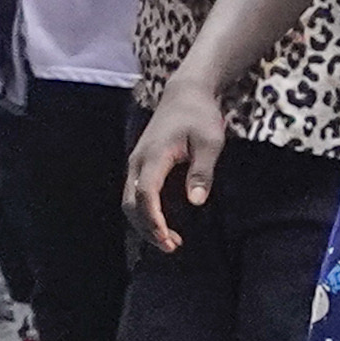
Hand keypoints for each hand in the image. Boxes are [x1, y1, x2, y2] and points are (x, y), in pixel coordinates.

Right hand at [128, 76, 232, 252]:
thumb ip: (202, 172)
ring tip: (170, 240)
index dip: (154, 220)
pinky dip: (145, 213)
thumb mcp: (210, 142)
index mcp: (154, 156)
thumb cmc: (200, 116)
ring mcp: (136, 162)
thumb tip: (195, 202)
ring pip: (129, 201)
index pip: (146, 194)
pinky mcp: (140, 164)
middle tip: (172, 246)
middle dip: (147, 228)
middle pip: (131, 203)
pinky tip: (163, 223)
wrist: (185, 93)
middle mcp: (138, 161)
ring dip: (145, 223)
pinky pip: (134, 194)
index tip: (168, 238)